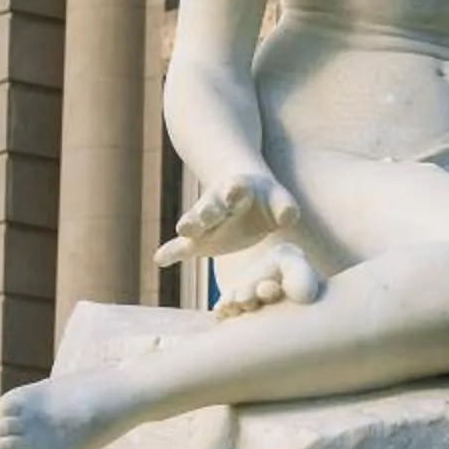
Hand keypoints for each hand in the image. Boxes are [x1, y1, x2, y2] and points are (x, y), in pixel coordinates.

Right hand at [155, 169, 324, 313]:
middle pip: (210, 205)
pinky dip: (171, 252)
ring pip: (193, 222)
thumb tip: (288, 218)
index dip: (235, 191)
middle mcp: (217, 203)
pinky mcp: (198, 240)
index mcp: (238, 190)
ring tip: (184, 231)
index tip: (234, 192)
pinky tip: (159, 259)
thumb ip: (285, 209)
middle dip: (208, 210)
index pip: (235, 189)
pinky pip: (181, 247)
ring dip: (190, 225)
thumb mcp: (279, 202)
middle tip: (207, 216)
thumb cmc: (266, 200)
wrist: (245, 197)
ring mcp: (205, 222)